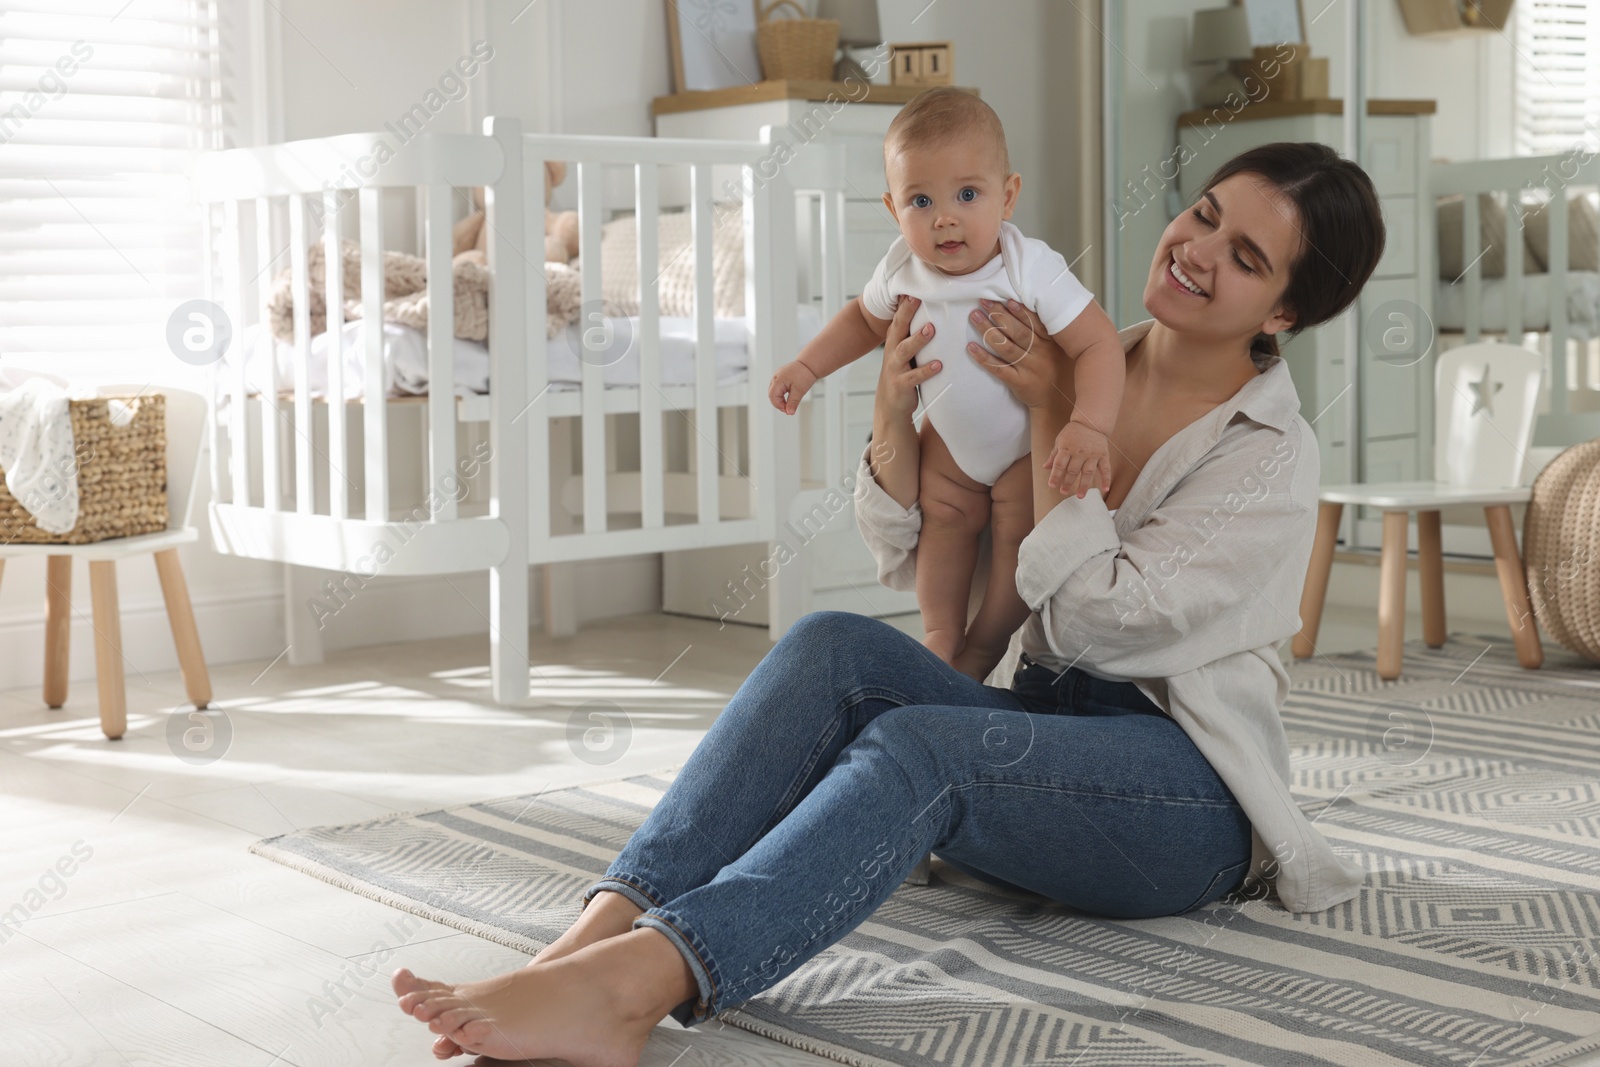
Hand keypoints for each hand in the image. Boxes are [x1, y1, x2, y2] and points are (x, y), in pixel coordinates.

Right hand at [768, 359, 817, 414]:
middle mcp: (775, 378)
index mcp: (778, 380)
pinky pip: (778, 388)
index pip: (773, 397)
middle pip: (772, 395)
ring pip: (774, 392)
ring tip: (789, 405)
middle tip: (788, 410)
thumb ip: (793, 402)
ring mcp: (777, 376)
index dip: (779, 406)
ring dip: (780, 400)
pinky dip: (782, 395)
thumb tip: (789, 412)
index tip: (788, 411)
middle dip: (779, 404)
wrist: (809, 364)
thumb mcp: (799, 391)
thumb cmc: (804, 374)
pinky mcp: (781, 377)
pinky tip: (789, 398)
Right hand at [877, 295, 939, 421]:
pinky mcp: (901, 384)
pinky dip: (926, 371)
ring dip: (917, 339)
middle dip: (907, 312)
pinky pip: (914, 377)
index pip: (899, 317)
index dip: (905, 302)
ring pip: (904, 350)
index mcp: (895, 340)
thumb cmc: (903, 372)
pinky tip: (938, 366)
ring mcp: (895, 368)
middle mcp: (892, 351)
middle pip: (898, 328)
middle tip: (917, 298)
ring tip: (931, 329)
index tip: (914, 286)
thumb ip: (913, 333)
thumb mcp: (905, 351)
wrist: (890, 405)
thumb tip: (933, 311)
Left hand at [964, 298, 1062, 411]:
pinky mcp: (1019, 382)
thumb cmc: (1055, 368)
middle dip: (999, 315)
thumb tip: (1025, 306)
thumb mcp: (1059, 348)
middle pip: (1017, 332)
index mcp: (1051, 342)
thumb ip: (1046, 331)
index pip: (1033, 322)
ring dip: (988, 330)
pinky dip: (983, 358)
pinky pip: (998, 369)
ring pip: (1005, 347)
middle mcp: (1040, 353)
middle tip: (984, 302)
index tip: (1005, 299)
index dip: (1018, 310)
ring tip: (974, 316)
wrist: (1056, 401)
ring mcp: (1029, 368)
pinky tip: (971, 347)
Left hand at [1046, 419, 1112, 498]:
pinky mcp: (1103, 455)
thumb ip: (1054, 455)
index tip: (1052, 485)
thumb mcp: (1060, 441)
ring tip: (1080, 496)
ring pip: (1088, 472)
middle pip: (1073, 470)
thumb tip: (1045, 467)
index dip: (1055, 476)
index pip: (1059, 464)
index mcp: (1067, 448)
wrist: (1090, 421)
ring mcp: (1092, 454)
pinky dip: (1106, 479)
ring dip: (1084, 485)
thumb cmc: (1073, 433)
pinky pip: (1105, 468)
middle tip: (1063, 492)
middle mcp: (1079, 452)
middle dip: (1067, 482)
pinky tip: (1105, 489)